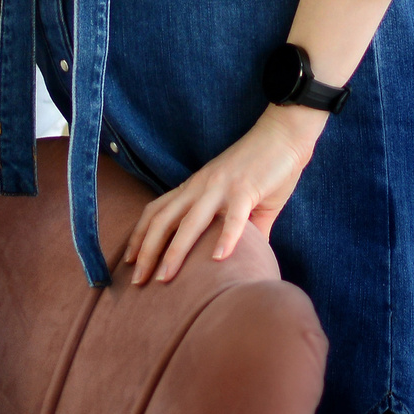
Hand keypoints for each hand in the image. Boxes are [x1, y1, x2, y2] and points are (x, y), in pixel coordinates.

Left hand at [123, 105, 325, 285]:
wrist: (283, 133)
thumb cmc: (264, 167)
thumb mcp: (242, 200)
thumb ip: (243, 231)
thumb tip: (249, 258)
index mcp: (196, 187)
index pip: (157, 211)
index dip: (140, 235)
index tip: (129, 260)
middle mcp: (201, 187)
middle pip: (163, 221)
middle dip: (147, 251)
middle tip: (138, 280)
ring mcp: (221, 188)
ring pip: (190, 222)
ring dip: (175, 252)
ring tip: (164, 278)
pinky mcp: (246, 189)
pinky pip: (234, 217)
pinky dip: (225, 238)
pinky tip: (219, 260)